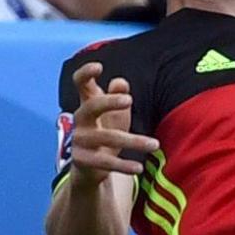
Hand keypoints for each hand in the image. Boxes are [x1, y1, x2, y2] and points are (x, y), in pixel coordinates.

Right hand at [63, 60, 157, 179]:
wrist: (89, 167)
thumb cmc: (105, 132)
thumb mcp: (115, 114)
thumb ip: (118, 96)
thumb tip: (121, 82)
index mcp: (87, 103)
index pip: (80, 83)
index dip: (86, 73)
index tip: (99, 67)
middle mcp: (80, 120)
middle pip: (91, 106)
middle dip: (108, 102)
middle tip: (129, 100)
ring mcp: (79, 140)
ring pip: (107, 137)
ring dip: (133, 141)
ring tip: (155, 144)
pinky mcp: (82, 160)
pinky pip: (105, 162)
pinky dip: (124, 165)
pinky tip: (138, 168)